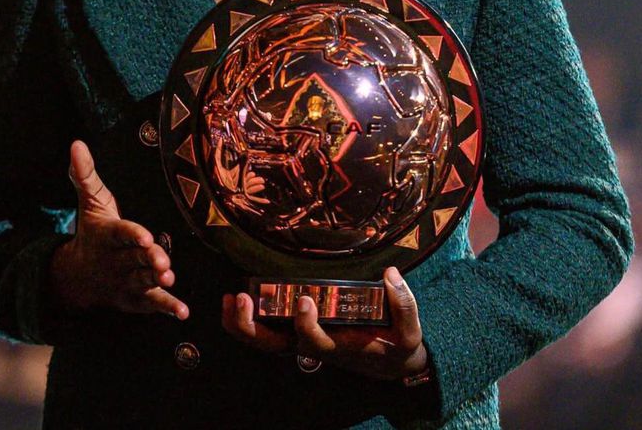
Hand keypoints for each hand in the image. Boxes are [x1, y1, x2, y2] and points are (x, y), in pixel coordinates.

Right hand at [50, 140, 187, 317]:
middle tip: (162, 260)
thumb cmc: (92, 231)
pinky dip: (167, 307)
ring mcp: (125, 282)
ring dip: (157, 282)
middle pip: (134, 259)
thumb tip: (76, 143)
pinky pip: (151, 304)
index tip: (145, 235)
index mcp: (108, 235)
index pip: (121, 233)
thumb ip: (86, 174)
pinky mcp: (134, 299)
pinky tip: (183, 311)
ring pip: (143, 281)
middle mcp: (116, 260)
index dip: (133, 235)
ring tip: (170, 278)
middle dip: (148, 259)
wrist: (76, 276)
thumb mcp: (90, 202)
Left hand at [221, 266, 426, 379]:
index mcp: (340, 346)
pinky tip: (235, 299)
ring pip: (265, 341)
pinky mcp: (299, 332)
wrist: (393, 367)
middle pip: (275, 346)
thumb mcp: (410, 331)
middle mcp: (315, 346)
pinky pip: (267, 332)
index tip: (304, 300)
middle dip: (252, 327)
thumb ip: (404, 303)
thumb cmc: (399, 346)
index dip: (306, 324)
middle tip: (242, 299)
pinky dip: (247, 320)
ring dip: (242, 324)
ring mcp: (303, 341)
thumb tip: (391, 274)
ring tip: (230, 298)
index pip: (316, 341)